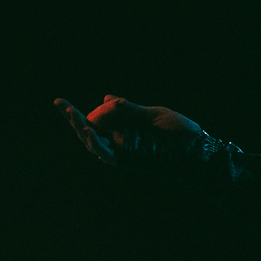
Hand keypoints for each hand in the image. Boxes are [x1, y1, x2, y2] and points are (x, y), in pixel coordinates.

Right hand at [54, 95, 201, 165]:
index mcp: (129, 126)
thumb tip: (104, 98)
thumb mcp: (155, 115)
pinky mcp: (131, 162)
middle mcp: (123, 140)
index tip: (87, 101)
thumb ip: (130, 110)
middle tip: (60, 103)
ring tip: (70, 113)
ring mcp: (126, 152)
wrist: (200, 152)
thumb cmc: (182, 134)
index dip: (92, 110)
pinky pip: (108, 156)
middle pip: (92, 131)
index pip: (101, 119)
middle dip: (74, 119)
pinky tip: (89, 132)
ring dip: (81, 129)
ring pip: (95, 144)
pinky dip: (98, 145)